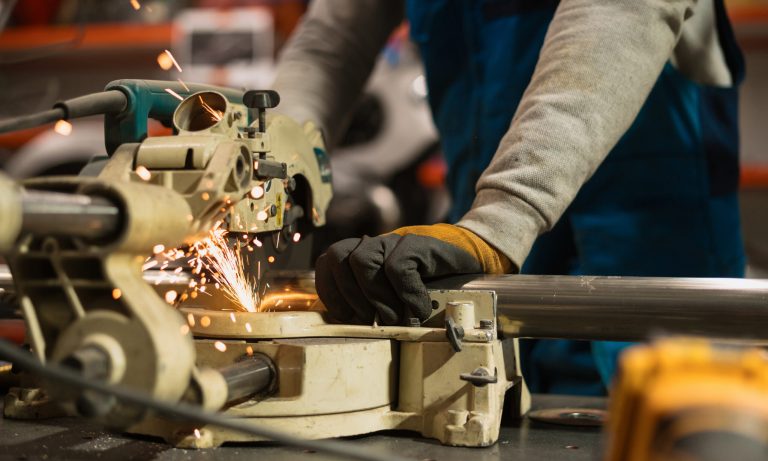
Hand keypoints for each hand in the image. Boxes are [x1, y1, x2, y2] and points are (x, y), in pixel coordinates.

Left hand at [315, 224, 511, 324]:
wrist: (471, 262)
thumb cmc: (431, 287)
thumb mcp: (396, 298)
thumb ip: (373, 303)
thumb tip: (352, 327)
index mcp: (363, 256)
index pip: (327, 264)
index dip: (332, 291)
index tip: (348, 317)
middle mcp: (375, 245)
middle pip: (339, 260)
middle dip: (351, 297)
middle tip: (375, 321)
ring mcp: (395, 242)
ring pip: (362, 261)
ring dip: (376, 297)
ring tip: (397, 317)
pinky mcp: (417, 244)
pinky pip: (398, 268)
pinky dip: (406, 294)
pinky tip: (420, 308)